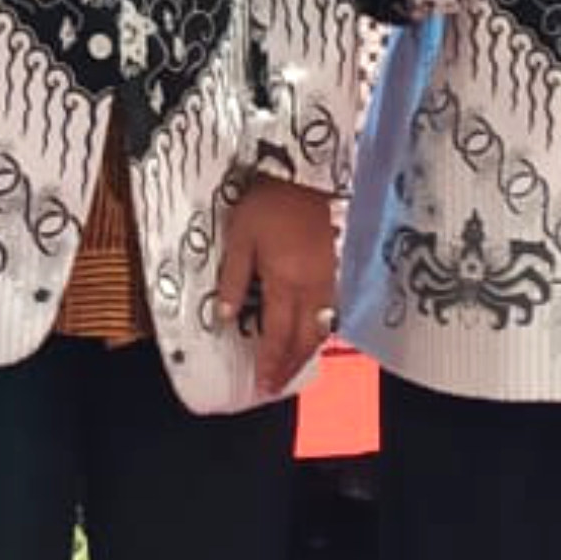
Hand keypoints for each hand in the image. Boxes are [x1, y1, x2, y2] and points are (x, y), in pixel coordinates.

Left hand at [214, 175, 341, 392]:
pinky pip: (330, 311)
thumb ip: (233, 278)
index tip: (263, 384)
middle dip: (290, 366)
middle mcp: (312, 287)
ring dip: (306, 352)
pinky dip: (319, 331)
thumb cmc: (268, 202)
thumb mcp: (239, 237)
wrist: (306, 173)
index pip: (278, 334)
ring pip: (321, 328)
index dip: (270, 362)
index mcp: (286, 282)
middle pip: (305, 339)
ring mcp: (328, 279)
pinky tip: (310, 335)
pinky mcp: (335, 268)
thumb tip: (224, 317)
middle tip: (276, 386)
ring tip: (291, 368)